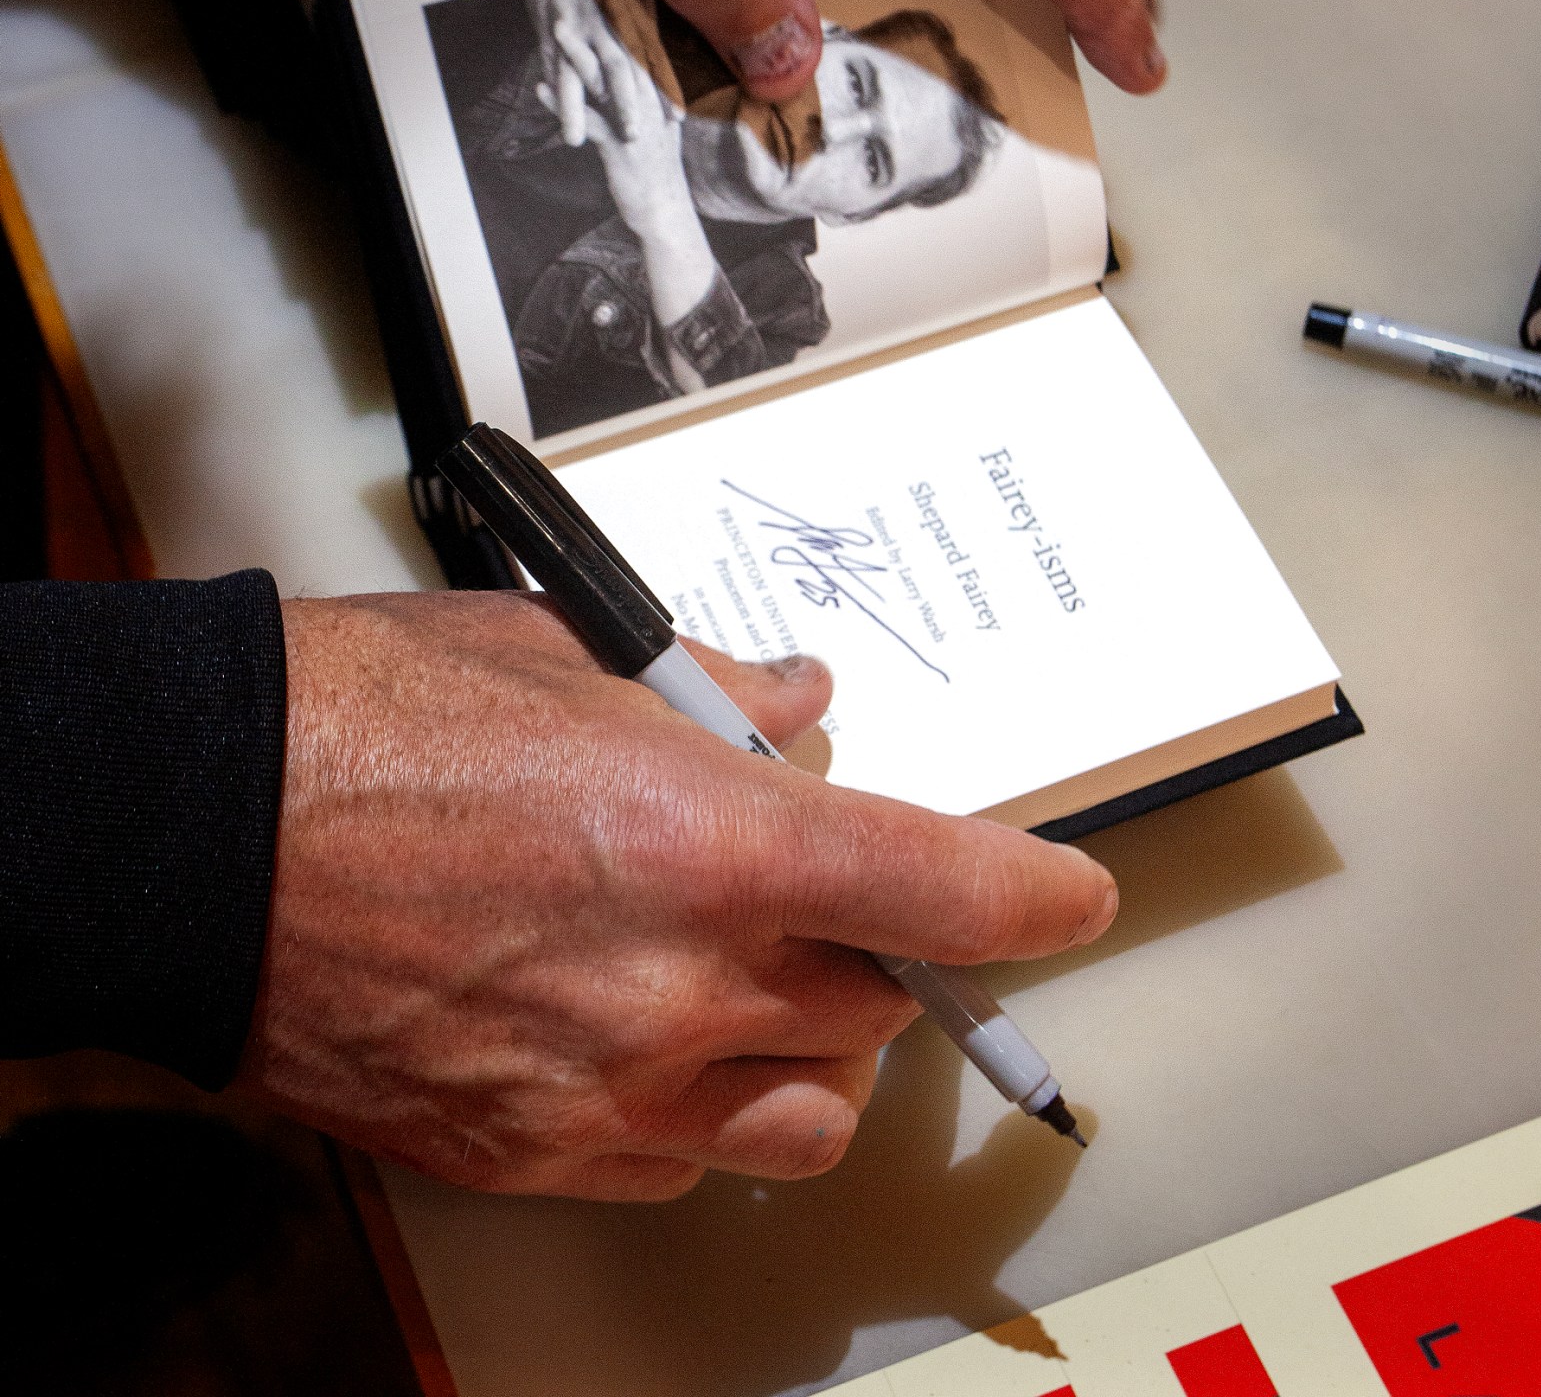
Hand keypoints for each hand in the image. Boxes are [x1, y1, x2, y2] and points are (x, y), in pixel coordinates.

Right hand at [238, 592, 1116, 1200]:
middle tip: (836, 895)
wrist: (190, 832)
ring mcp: (602, 1089)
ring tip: (757, 981)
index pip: (940, 885)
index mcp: (704, 841)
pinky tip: (650, 1037)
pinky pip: (679, 1163)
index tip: (1069, 896)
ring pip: (800, 1114)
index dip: (1031, 892)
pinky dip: (704, 1105)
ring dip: (811, 1049)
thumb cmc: (366, 721)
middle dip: (883, 949)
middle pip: (875, 1006)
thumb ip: (711, 694)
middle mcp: (673, 986)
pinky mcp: (528, 1151)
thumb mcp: (562, 658)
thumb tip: (800, 704)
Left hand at [538, 15, 692, 237]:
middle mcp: (647, 108)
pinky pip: (586, 121)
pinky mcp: (617, 150)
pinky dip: (561, 105)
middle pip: (625, 55)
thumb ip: (649, 106)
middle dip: (608, 20)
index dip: (637, 15)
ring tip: (556, 29)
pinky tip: (539, 88)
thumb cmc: (657, 177)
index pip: (647, 50)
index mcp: (657, 102)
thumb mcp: (658, 136)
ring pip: (603, 84)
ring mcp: (633, 127)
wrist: (665, 216)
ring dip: (578, 55)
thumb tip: (640, 85)